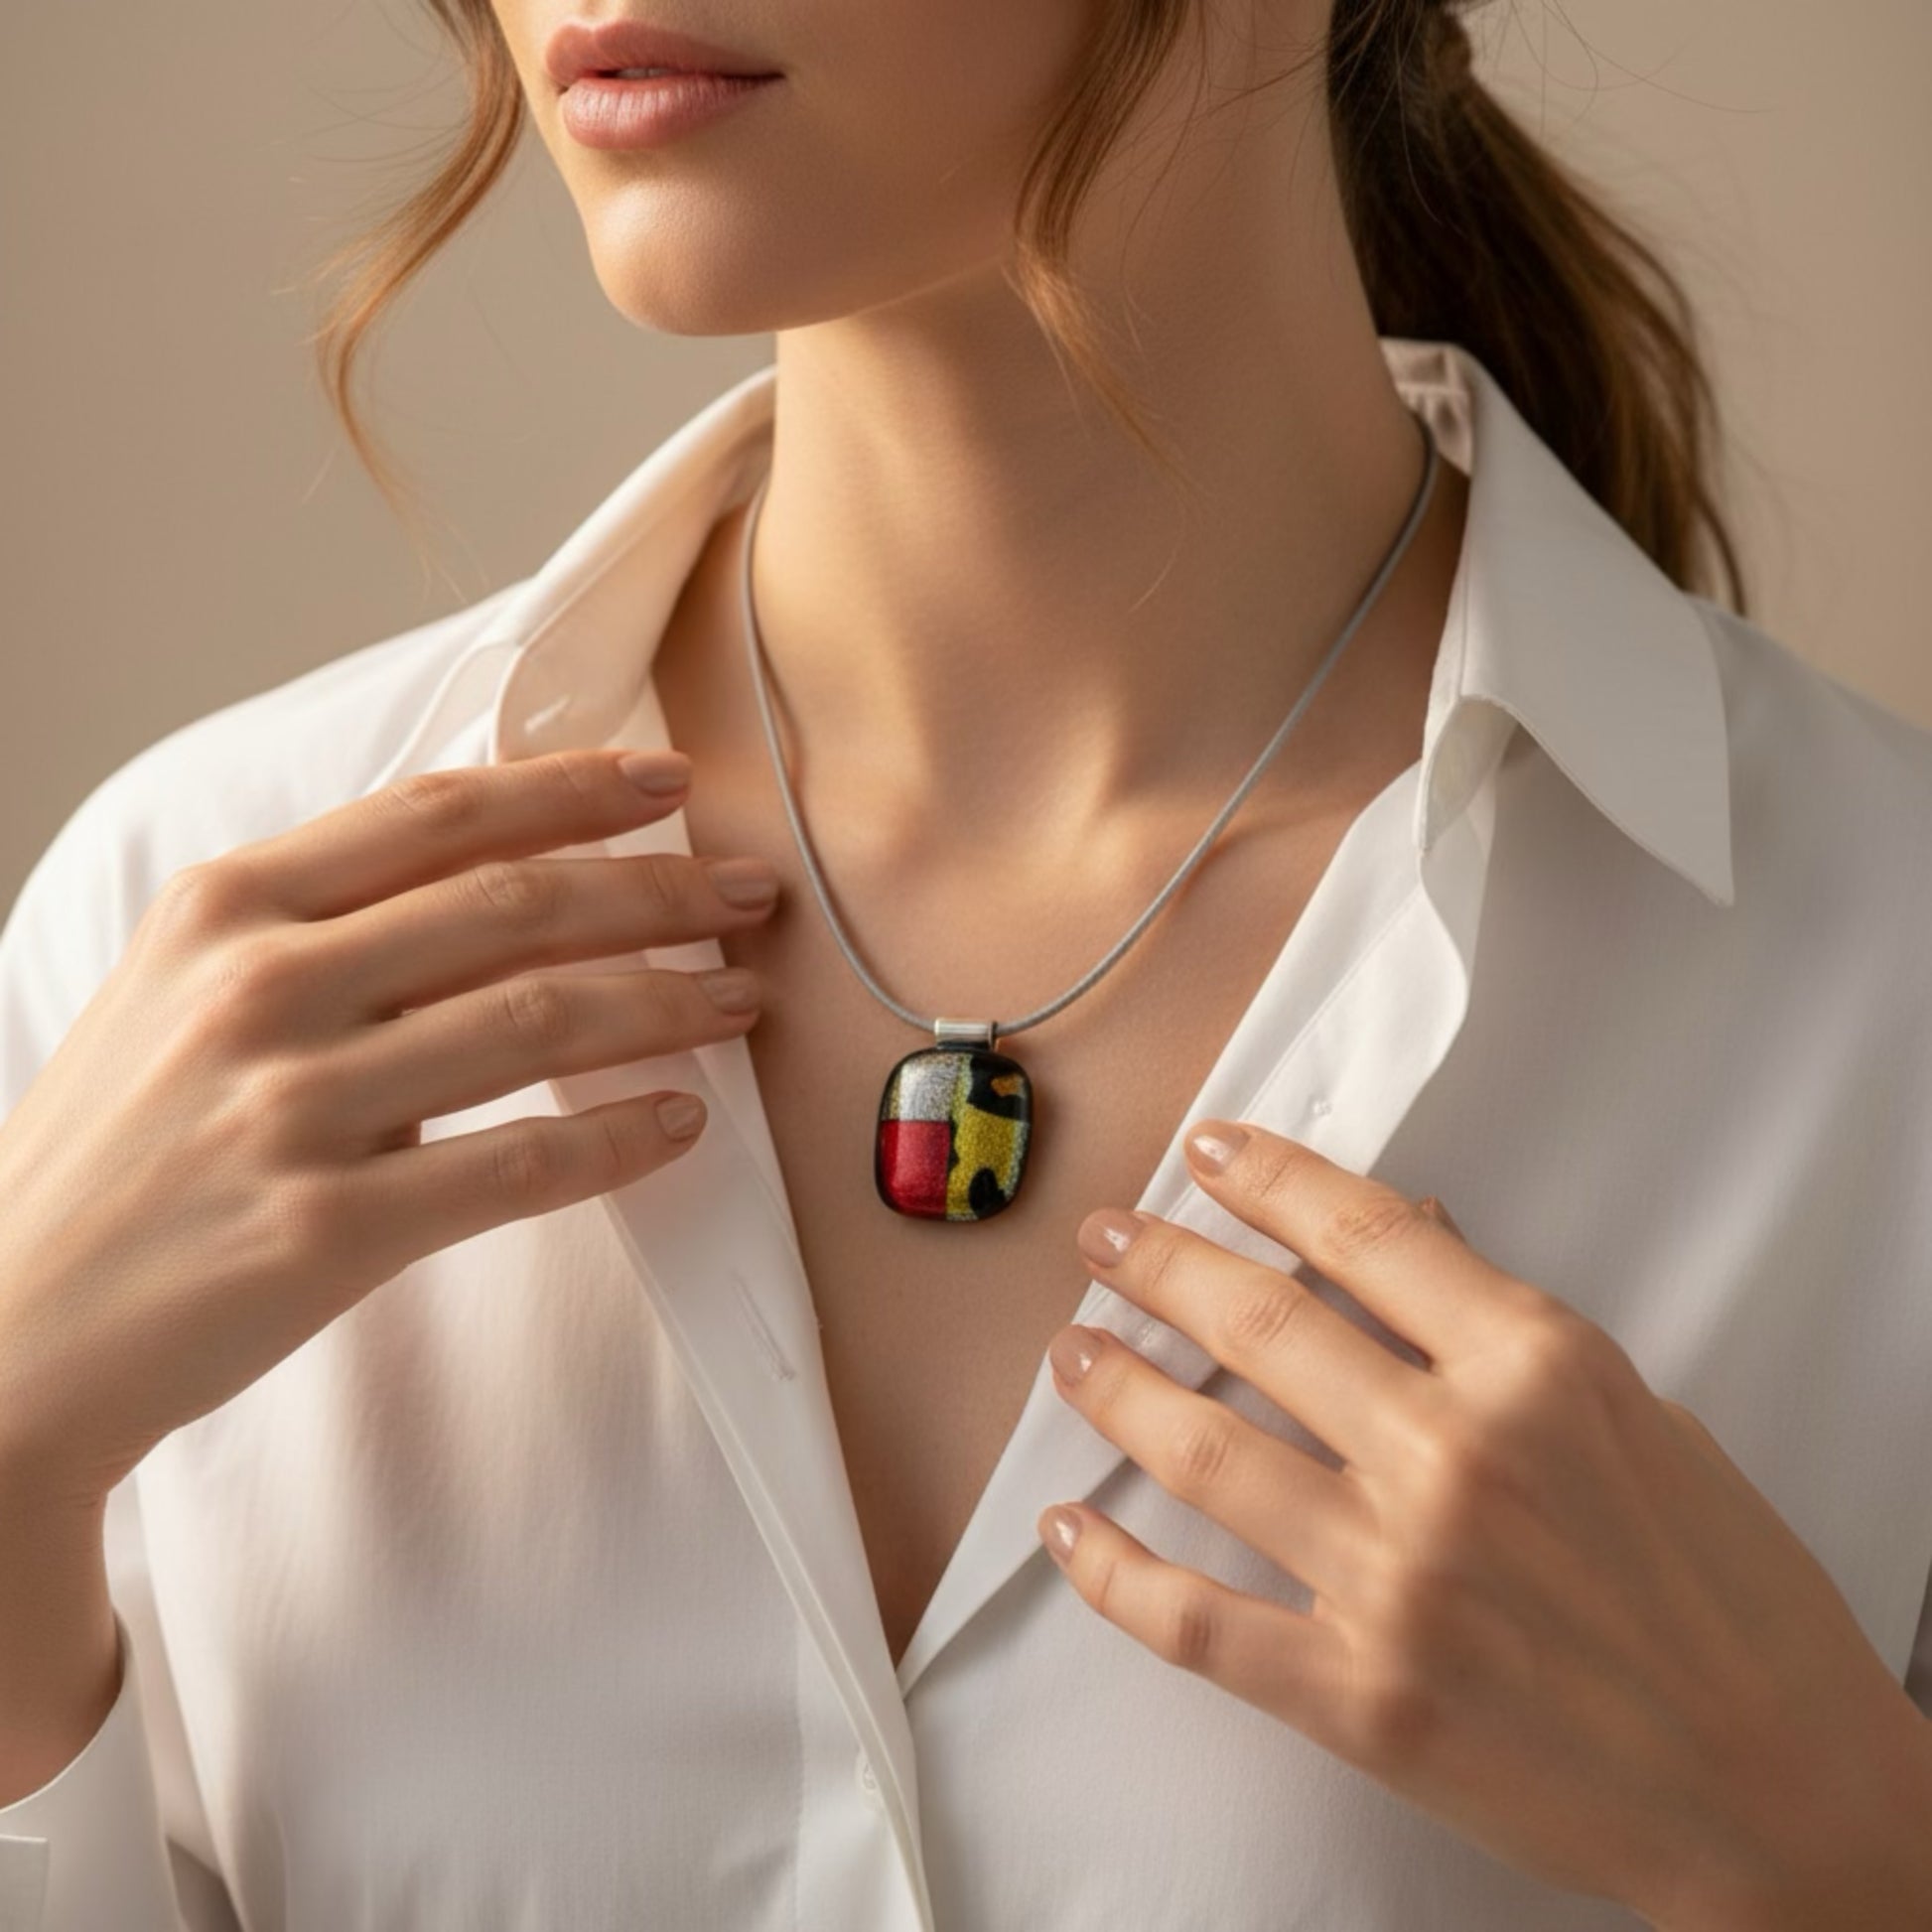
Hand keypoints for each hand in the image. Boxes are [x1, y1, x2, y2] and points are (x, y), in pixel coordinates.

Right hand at [0, 748, 781, 1511]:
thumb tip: (489, 862)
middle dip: (659, 891)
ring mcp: (292, 1108)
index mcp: (227, 908)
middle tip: (751, 894)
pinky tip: (678, 1122)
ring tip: (740, 998)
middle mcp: (259, 988)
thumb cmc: (115, 1152)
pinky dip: (618, 1137)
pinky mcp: (326, 1228)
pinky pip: (521, 1165)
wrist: (8, 1329)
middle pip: (514, 905)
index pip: (439, 816)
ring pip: (539, 1020)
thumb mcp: (177, 988)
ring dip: (669, 1003)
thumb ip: (313, 921)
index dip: (572, 790)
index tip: (671, 783)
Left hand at [1036, 1120, 1931, 1930]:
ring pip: (1201, 1450)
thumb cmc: (1731, 1602)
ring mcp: (1396, 1578)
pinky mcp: (1358, 1696)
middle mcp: (1454, 1456)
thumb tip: (1411, 1238)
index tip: (1206, 1150)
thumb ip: (1509, 1331)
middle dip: (1159, 1262)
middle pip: (1258, 1322)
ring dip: (1115, 1386)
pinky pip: (1193, 1618)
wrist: (1783, 1797)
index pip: (1362, 1231)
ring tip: (1072, 1349)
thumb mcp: (1639, 1420)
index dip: (1266, 1177)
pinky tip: (1067, 1524)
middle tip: (1104, 1236)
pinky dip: (1112, 1568)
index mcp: (1538, 1368)